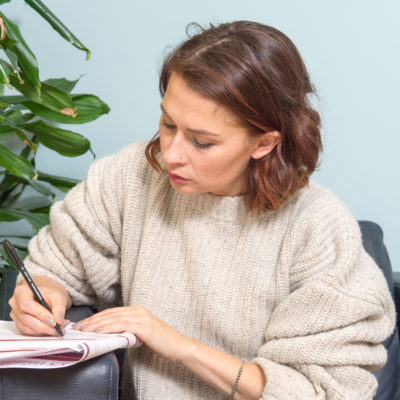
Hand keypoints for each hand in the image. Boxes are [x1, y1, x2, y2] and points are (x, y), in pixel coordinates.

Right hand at [9, 276, 70, 335]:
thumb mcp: (57, 296)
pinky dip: (41, 332)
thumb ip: (59, 307)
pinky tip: (51, 329)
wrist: (48, 297)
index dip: (39, 314)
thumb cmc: (50, 294)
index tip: (53, 321)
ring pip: (26, 328)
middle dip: (43, 326)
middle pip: (26, 318)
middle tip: (58, 328)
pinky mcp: (19, 324)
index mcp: (22, 291)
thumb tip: (59, 320)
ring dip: (43, 331)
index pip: (26, 304)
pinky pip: (28, 332)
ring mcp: (16, 315)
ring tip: (58, 328)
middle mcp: (15, 303)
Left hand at [73, 305, 192, 362]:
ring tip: (84, 330)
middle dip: (92, 320)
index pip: (112, 312)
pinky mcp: (144, 326)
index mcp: (137, 310)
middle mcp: (139, 310)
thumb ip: (128, 330)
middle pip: (110, 314)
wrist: (178, 346)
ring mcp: (142, 317)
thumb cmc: (161, 342)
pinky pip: (122, 326)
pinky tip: (99, 332)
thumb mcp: (142, 333)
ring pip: (114, 318)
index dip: (96, 317)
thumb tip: (111, 335)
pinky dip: (108, 328)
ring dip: (96, 324)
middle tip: (77, 327)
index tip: (83, 324)